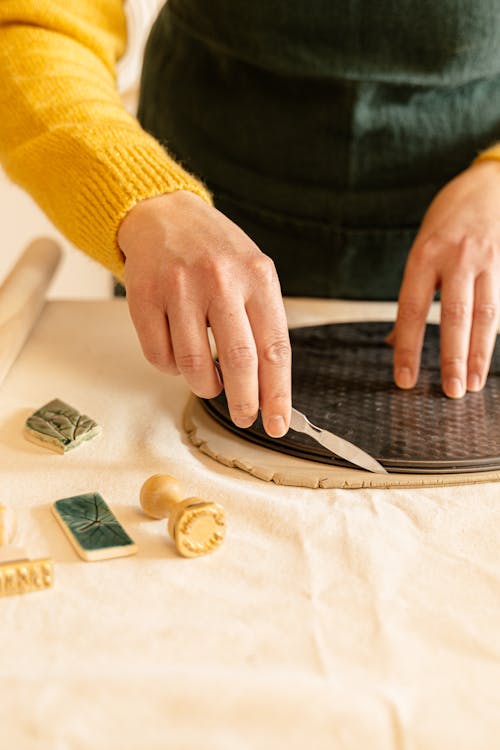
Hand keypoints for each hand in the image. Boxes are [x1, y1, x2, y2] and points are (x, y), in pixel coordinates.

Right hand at [118, 190, 290, 436]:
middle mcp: (220, 279)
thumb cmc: (215, 252)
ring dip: (205, 386)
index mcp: (256, 276)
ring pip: (193, 365)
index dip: (278, 394)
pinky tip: (180, 357)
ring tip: (210, 384)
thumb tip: (270, 388)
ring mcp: (179, 287)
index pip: (274, 348)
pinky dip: (171, 368)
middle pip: (239, 361)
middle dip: (245, 401)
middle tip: (245, 417)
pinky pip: (159, 355)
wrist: (163, 214)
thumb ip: (263, 322)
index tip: (277, 423)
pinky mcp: (144, 296)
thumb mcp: (253, 273)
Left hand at [391, 159, 499, 396]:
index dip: (408, 347)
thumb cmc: (449, 220)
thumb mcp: (421, 248)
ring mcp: (486, 260)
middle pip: (454, 316)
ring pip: (485, 314)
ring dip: (479, 354)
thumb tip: (393, 341)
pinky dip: (494, 334)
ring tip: (473, 383)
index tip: (405, 379)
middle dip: (452, 357)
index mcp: (424, 255)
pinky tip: (488, 357)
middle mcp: (456, 258)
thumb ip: (414, 294)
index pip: (411, 309)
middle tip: (450, 391)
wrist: (488, 184)